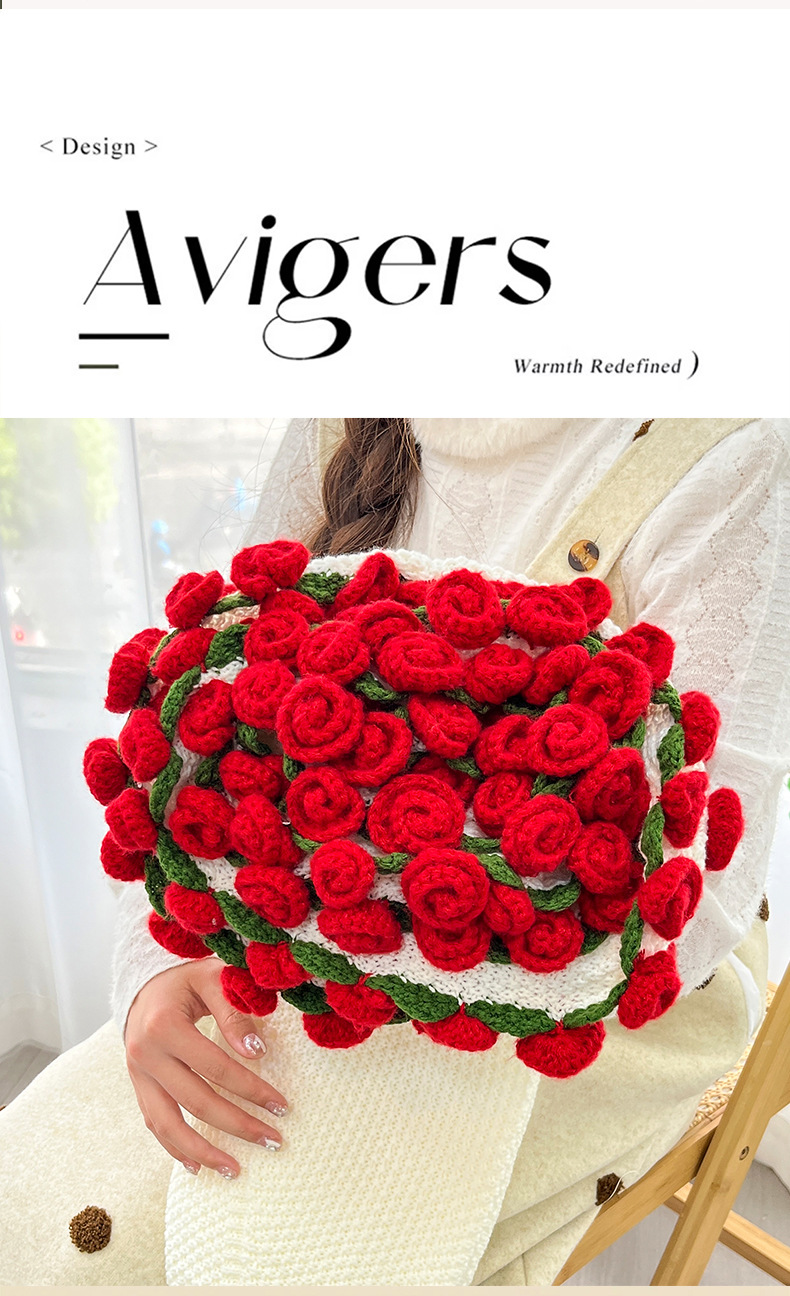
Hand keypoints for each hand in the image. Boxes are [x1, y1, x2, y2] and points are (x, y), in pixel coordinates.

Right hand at [125, 958, 287, 1177]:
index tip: (282, 1105)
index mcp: (164, 1025)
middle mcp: (145, 1054)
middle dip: (238, 1125)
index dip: (250, 1088)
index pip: (216, 1067)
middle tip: (274, 1140)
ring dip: (203, 1151)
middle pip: (197, 1101)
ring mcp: (138, 1074)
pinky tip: (198, 1167)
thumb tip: (257, 1052)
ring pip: (168, 1124)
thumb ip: (234, 1012)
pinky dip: (175, 1148)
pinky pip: (154, 1123)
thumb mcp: (213, 979)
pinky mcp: (138, 1086)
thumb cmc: (187, 979)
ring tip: (235, 1170)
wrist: (144, 985)